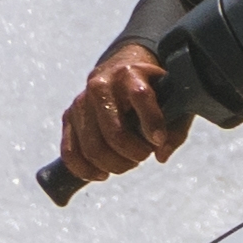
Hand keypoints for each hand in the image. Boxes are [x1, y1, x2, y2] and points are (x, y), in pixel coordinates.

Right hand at [58, 41, 179, 183]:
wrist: (119, 68)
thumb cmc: (150, 89)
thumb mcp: (171, 99)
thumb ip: (174, 128)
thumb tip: (160, 155)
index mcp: (130, 74)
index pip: (140, 97)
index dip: (152, 123)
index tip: (159, 141)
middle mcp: (101, 85)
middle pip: (114, 133)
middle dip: (134, 153)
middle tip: (144, 154)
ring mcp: (80, 102)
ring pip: (92, 148)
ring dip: (114, 165)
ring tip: (128, 163)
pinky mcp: (68, 117)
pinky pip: (70, 153)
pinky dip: (85, 170)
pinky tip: (102, 174)